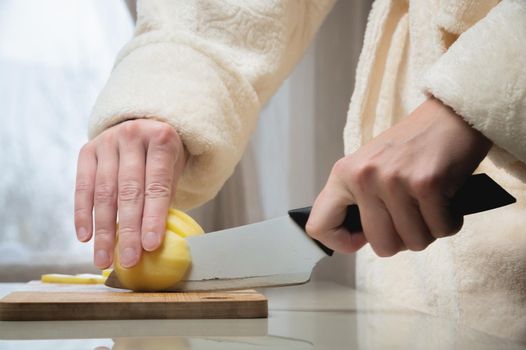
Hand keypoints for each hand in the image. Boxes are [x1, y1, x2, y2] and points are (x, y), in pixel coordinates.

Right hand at [74, 119, 185, 268]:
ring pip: (104, 192)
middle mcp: (132, 136)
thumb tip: (153, 242)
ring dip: (104, 230)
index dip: (153, 217)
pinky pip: (82, 187)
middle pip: (129, 191)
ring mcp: (107, 141)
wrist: (143, 124)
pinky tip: (86, 238)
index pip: (157, 185)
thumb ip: (164, 198)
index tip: (150, 246)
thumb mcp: (174, 169)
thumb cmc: (162, 157)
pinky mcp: (87, 150)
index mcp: (162, 139)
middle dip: (128, 230)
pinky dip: (83, 214)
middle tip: (128, 260)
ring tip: (104, 259)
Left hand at [306, 98, 491, 255]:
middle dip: (401, 240)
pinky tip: (447, 201)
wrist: (450, 117)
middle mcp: (363, 177)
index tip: (361, 236)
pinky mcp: (427, 184)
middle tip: (410, 217)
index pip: (319, 226)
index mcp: (343, 174)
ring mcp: (394, 180)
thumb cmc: (410, 148)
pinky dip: (450, 222)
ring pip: (413, 242)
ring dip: (428, 231)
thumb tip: (353, 238)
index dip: (342, 242)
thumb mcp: (369, 167)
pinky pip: (441, 230)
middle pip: (380, 246)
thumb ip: (357, 201)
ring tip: (428, 205)